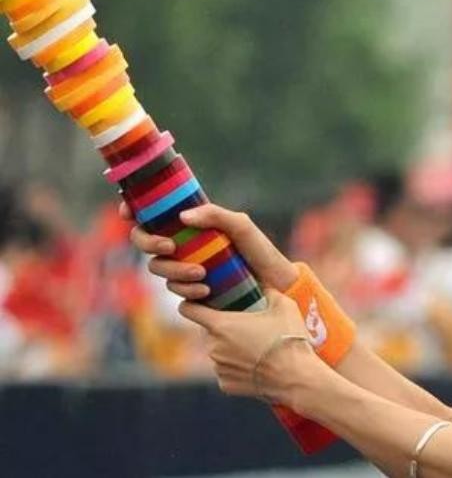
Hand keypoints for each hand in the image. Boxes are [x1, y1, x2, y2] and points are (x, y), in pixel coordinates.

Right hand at [120, 201, 297, 299]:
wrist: (275, 287)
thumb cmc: (260, 251)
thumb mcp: (242, 227)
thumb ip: (216, 215)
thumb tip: (183, 217)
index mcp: (191, 223)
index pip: (153, 212)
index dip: (133, 209)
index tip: (129, 211)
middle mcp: (183, 243)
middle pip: (143, 240)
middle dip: (149, 243)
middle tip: (171, 246)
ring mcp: (184, 266)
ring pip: (157, 268)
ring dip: (174, 271)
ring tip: (202, 274)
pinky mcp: (191, 290)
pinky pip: (173, 290)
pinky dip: (186, 290)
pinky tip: (206, 290)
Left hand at [179, 288, 322, 402]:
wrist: (297, 377)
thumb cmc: (289, 338)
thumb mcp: (283, 305)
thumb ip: (268, 291)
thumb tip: (263, 284)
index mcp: (221, 325)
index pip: (187, 310)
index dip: (191, 303)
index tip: (201, 302)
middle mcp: (212, 347)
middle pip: (207, 332)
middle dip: (221, 327)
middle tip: (245, 325)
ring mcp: (218, 368)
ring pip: (217, 352)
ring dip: (229, 348)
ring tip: (255, 347)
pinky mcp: (226, 385)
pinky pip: (226, 371)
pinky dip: (236, 368)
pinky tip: (256, 365)